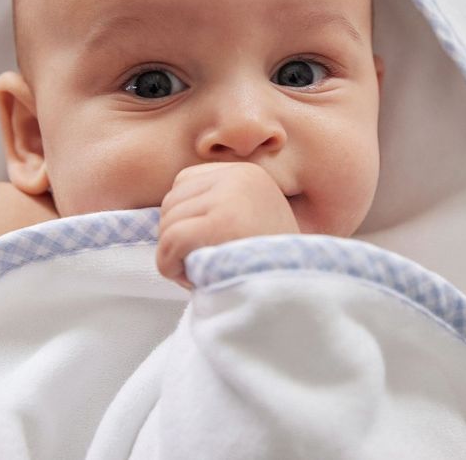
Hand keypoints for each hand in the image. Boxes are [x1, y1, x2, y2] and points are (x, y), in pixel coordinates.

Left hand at [157, 162, 299, 286]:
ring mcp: (231, 196)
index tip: (201, 245)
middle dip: (174, 237)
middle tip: (197, 266)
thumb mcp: (249, 221)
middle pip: (172, 200)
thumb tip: (165, 213)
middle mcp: (238, 176)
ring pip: (167, 222)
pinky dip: (169, 265)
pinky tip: (191, 280)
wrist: (299, 292)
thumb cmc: (269, 267)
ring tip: (199, 274)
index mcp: (246, 173)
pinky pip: (170, 240)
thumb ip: (216, 207)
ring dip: (172, 255)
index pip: (185, 181)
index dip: (183, 218)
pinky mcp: (221, 222)